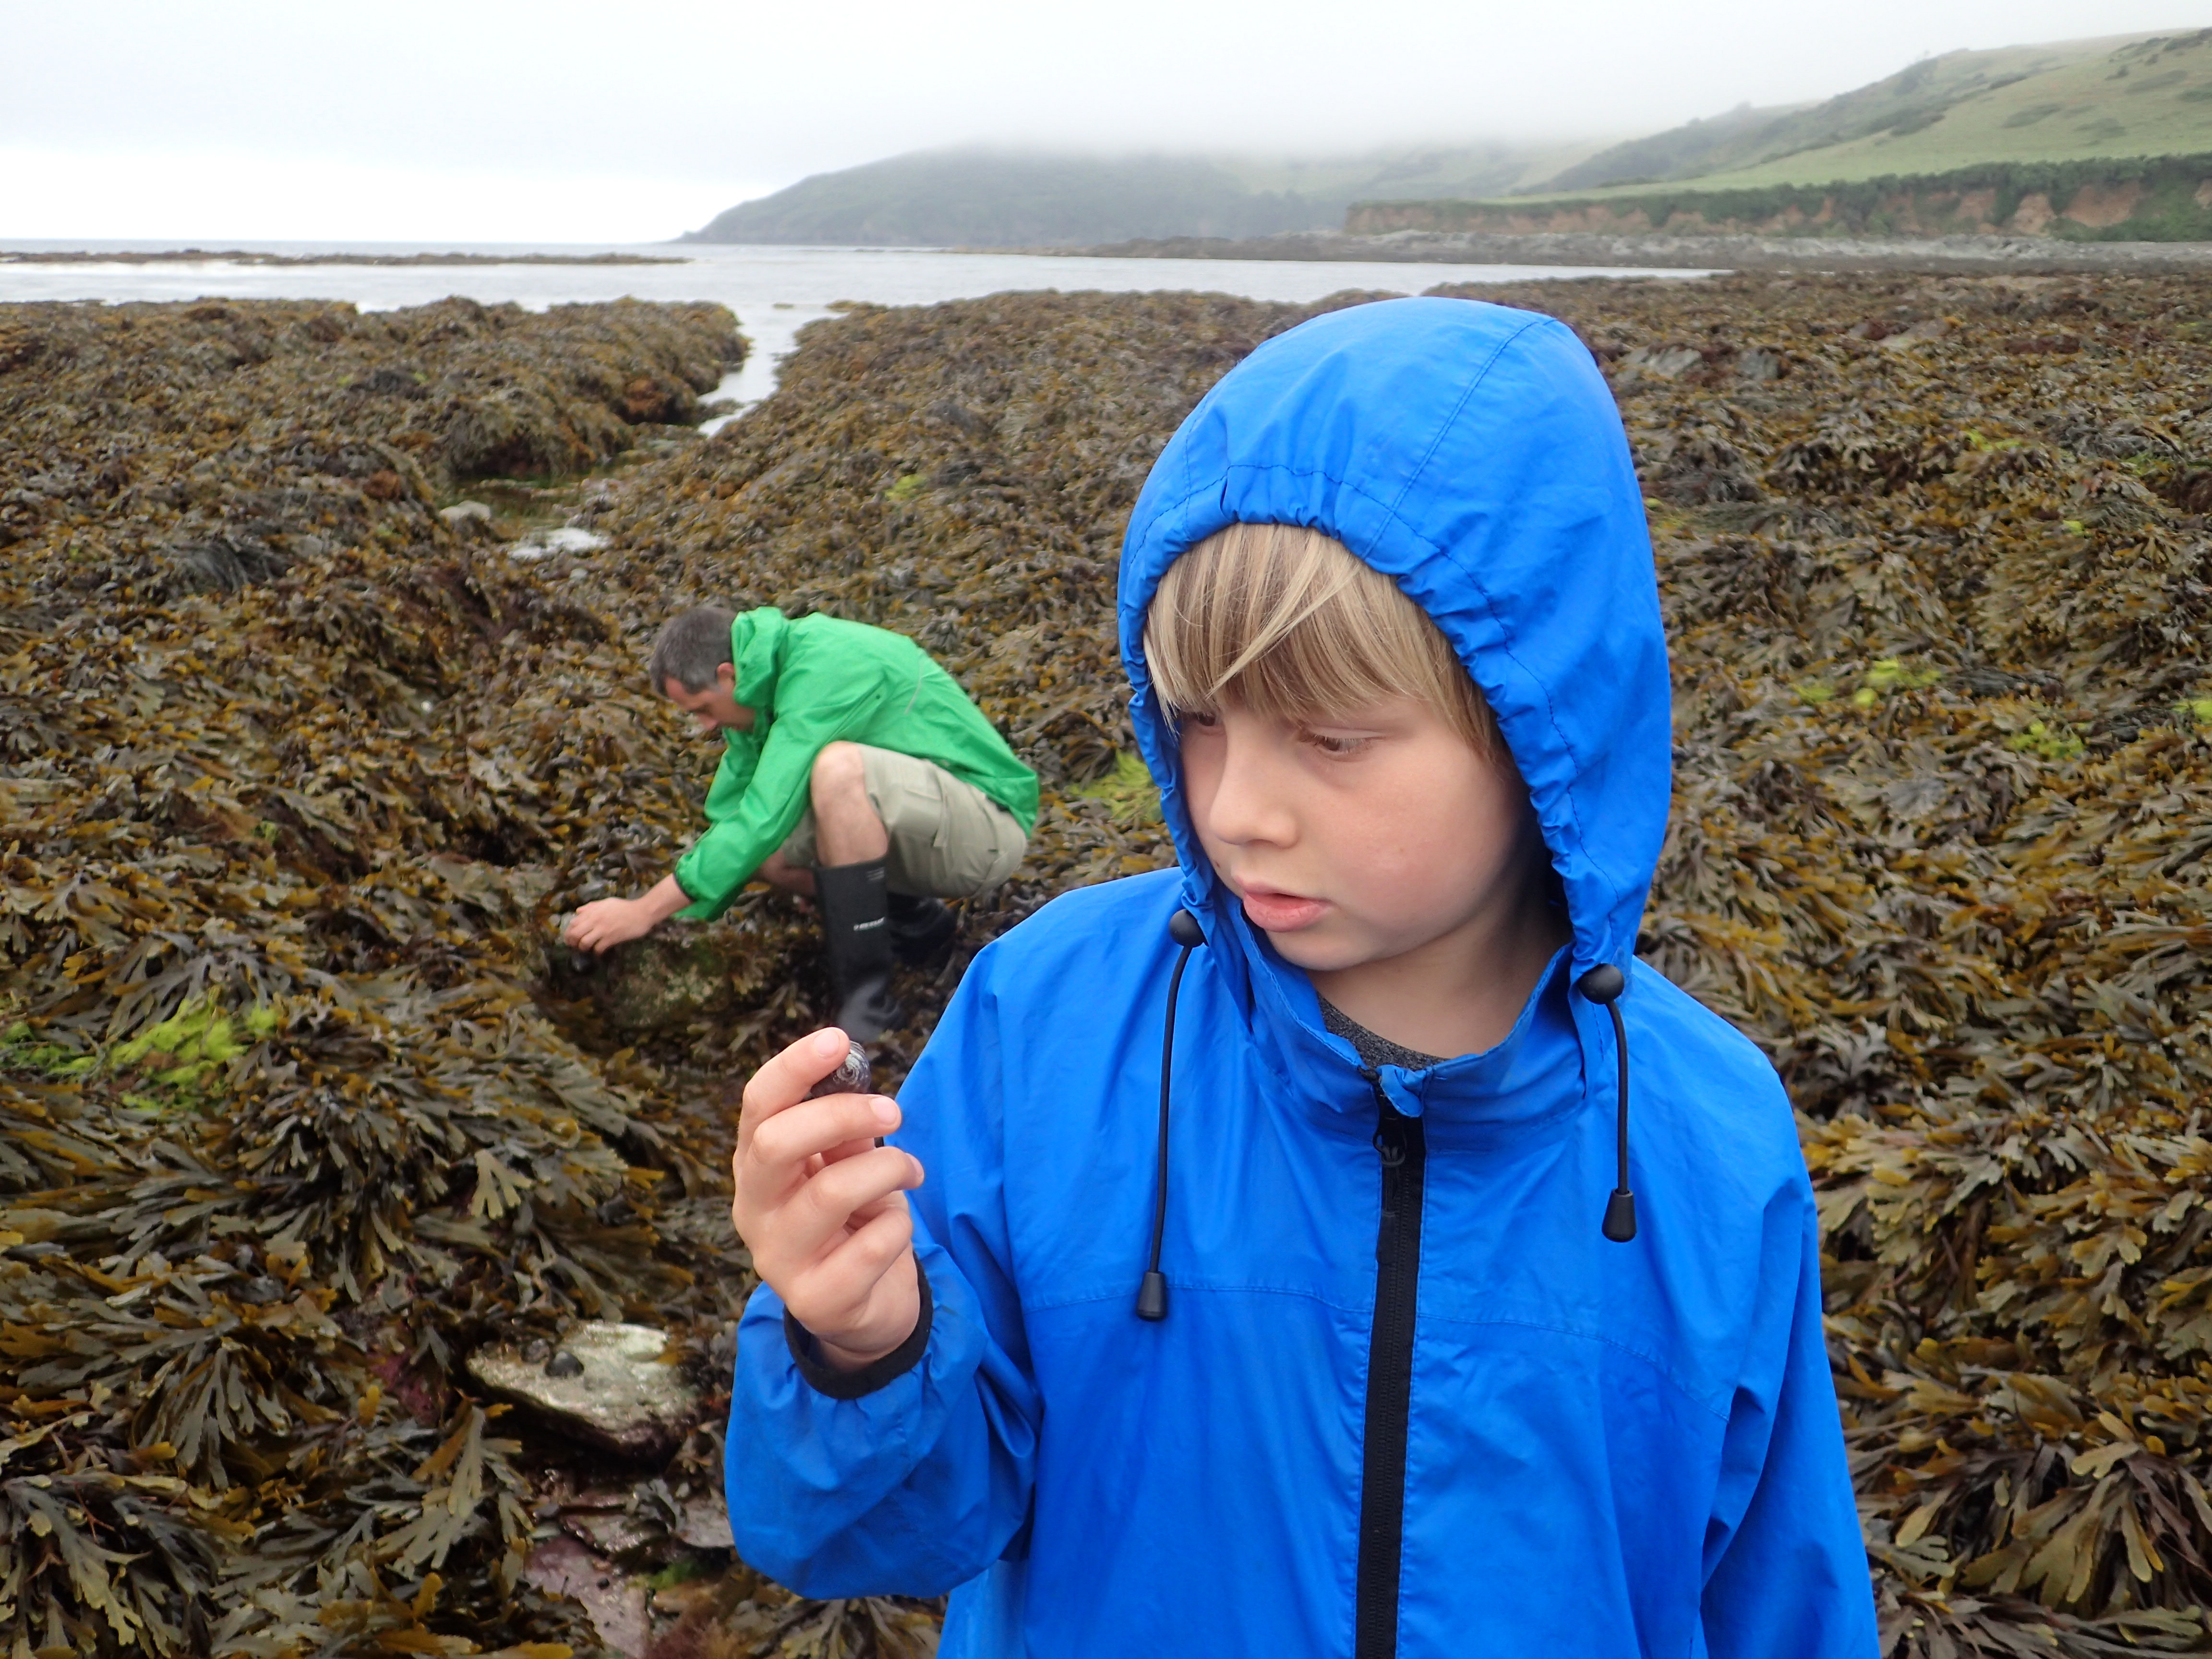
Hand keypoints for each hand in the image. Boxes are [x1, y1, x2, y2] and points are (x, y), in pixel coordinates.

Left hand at [566, 896, 657, 952]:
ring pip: (584, 943)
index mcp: (593, 911)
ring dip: (584, 948)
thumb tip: (578, 912)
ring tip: (587, 948)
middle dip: (572, 942)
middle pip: (575, 934)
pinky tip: (599, 951)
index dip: (569, 932)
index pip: (573, 923)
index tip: (570, 937)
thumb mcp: (606, 902)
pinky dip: (596, 952)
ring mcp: (603, 930)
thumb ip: (591, 906)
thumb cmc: (624, 906)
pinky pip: (598, 948)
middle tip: (575, 946)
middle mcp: (595, 920)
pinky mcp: (612, 938)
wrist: (642, 912)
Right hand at [733, 1027, 923, 1370]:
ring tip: (910, 1172)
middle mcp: (754, 1211)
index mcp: (756, 1166)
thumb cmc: (853, 1219)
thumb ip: (842, 1127)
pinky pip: (872, 1244)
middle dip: (842, 1115)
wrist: (866, 1307)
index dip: (793, 1067)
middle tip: (893, 1112)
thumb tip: (850, 1073)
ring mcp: (778, 1261)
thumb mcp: (846, 1165)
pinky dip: (899, 1225)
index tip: (838, 1040)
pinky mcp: (816, 1300)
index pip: (757, 1106)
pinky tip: (898, 1227)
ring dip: (887, 1169)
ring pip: (831, 1193)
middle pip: (776, 1144)